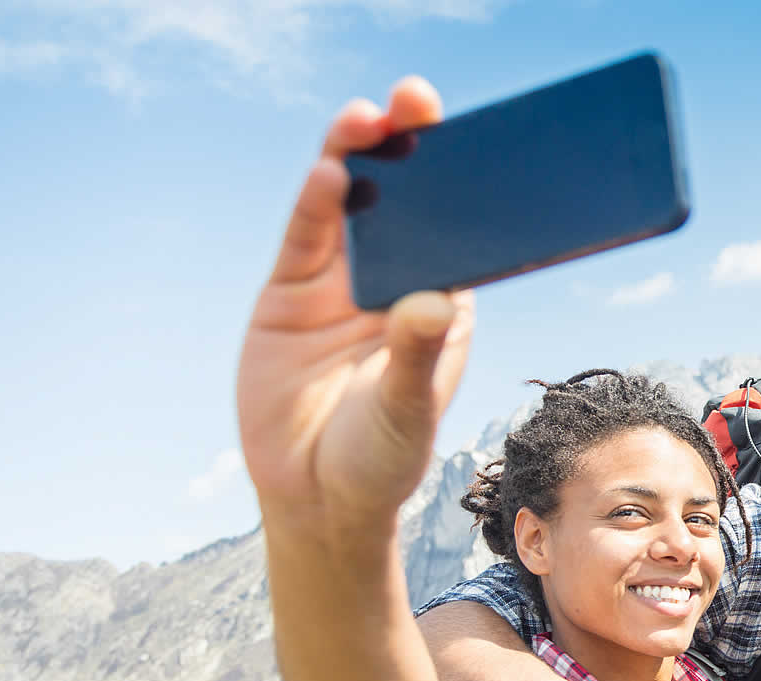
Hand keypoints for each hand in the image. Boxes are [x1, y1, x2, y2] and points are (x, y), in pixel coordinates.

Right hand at [238, 77, 473, 536]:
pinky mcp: (290, 292)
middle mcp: (394, 282)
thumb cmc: (383, 457)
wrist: (318, 498)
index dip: (460, 178)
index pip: (456, 225)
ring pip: (350, 205)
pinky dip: (316, 203)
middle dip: (408, 148)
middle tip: (416, 101)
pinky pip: (305, 236)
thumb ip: (416, 356)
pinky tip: (332, 173)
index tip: (470, 136)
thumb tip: (432, 304)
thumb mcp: (407, 409)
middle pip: (403, 201)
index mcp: (442, 302)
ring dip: (358, 158)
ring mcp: (340, 284)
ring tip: (368, 121)